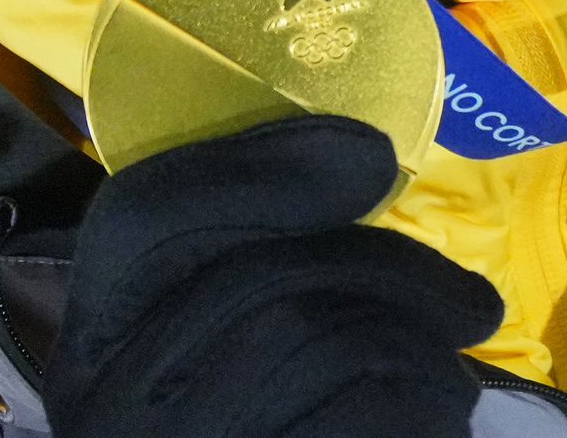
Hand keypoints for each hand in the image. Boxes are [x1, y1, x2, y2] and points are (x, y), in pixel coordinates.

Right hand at [41, 115, 503, 436]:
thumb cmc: (264, 429)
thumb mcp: (224, 354)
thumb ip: (261, 268)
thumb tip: (366, 158)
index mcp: (95, 349)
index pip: (146, 212)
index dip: (262, 168)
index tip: (373, 156)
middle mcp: (115, 404)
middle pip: (274, 281)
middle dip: (397, 276)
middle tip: (470, 303)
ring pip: (335, 344)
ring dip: (423, 356)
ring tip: (447, 385)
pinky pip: (377, 420)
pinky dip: (427, 411)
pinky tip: (434, 424)